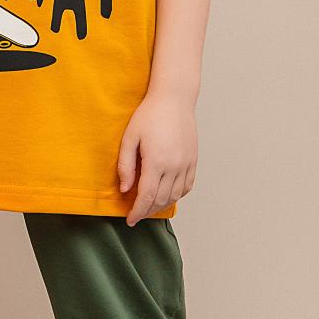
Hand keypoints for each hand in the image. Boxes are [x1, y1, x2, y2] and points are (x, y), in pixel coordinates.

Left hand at [117, 90, 197, 225]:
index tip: (130, 220)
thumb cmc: (149, 114)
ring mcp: (186, 164)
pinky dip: (177, 195)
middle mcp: (174, 166)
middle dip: (147, 211)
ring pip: (175, 196)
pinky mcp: (193, 160)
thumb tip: (125, 189)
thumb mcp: (130, 138)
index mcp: (157, 162)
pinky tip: (168, 195)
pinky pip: (187, 186)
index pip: (147, 197)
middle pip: (161, 200)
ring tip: (149, 207)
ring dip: (162, 205)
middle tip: (136, 214)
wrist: (174, 98)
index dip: (137, 212)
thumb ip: (126, 165)